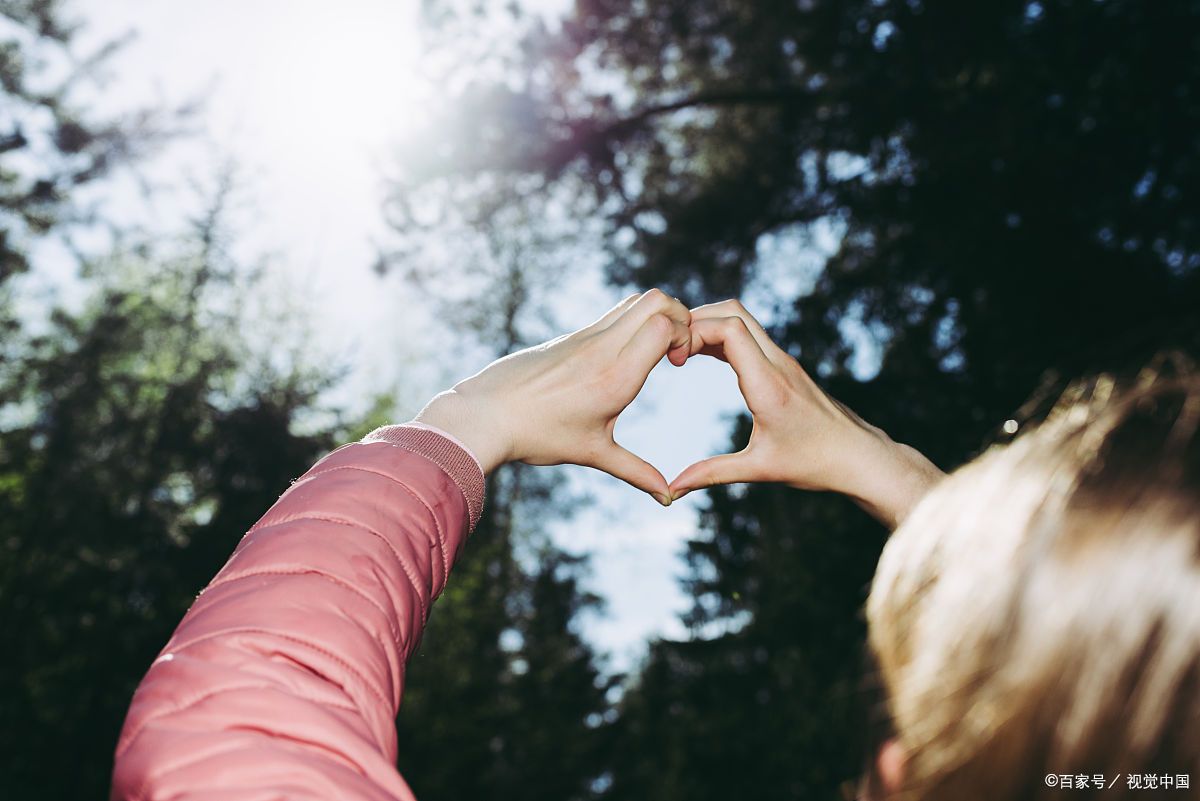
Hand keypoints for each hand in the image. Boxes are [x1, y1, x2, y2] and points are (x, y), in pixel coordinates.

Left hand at [416, 289, 691, 504]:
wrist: (485, 415)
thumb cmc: (537, 436)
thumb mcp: (593, 453)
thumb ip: (637, 472)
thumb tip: (668, 497)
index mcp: (615, 375)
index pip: (663, 324)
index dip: (685, 334)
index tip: (680, 362)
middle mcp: (603, 347)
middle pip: (656, 300)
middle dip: (680, 317)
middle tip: (676, 351)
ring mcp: (585, 336)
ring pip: (635, 300)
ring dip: (657, 317)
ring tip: (655, 351)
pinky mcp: (571, 336)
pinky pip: (613, 314)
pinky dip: (634, 322)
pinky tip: (626, 355)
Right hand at [668, 300, 942, 526]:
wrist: (860, 457)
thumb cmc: (815, 463)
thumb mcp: (759, 470)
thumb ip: (711, 474)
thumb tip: (672, 490)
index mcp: (768, 385)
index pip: (730, 328)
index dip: (696, 331)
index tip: (674, 358)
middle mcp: (777, 364)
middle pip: (734, 311)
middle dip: (696, 319)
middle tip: (670, 346)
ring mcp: (783, 361)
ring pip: (743, 318)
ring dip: (709, 324)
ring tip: (681, 350)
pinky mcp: (785, 367)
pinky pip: (750, 335)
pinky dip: (723, 336)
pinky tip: (704, 355)